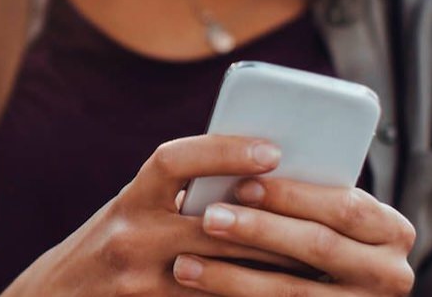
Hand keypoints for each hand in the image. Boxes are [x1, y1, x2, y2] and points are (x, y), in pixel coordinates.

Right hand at [2, 135, 300, 296]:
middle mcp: (130, 238)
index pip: (173, 162)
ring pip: (222, 274)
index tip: (272, 150)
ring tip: (316, 261)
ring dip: (271, 268)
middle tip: (322, 217)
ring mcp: (140, 283)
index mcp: (130, 201)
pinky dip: (246, 295)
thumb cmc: (109, 249)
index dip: (222, 151)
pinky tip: (277, 293)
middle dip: (271, 222)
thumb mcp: (132, 212)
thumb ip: (178, 196)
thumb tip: (251, 175)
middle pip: (214, 225)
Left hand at [171, 177, 417, 295]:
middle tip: (209, 218)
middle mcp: (390, 274)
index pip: (344, 206)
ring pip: (292, 293)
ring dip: (233, 277)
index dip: (293, 195)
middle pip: (318, 247)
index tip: (243, 184)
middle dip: (259, 231)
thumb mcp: (330, 215)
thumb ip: (306, 197)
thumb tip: (243, 166)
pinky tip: (202, 292)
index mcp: (392, 230)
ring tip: (185, 264)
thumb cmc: (323, 235)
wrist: (336, 292)